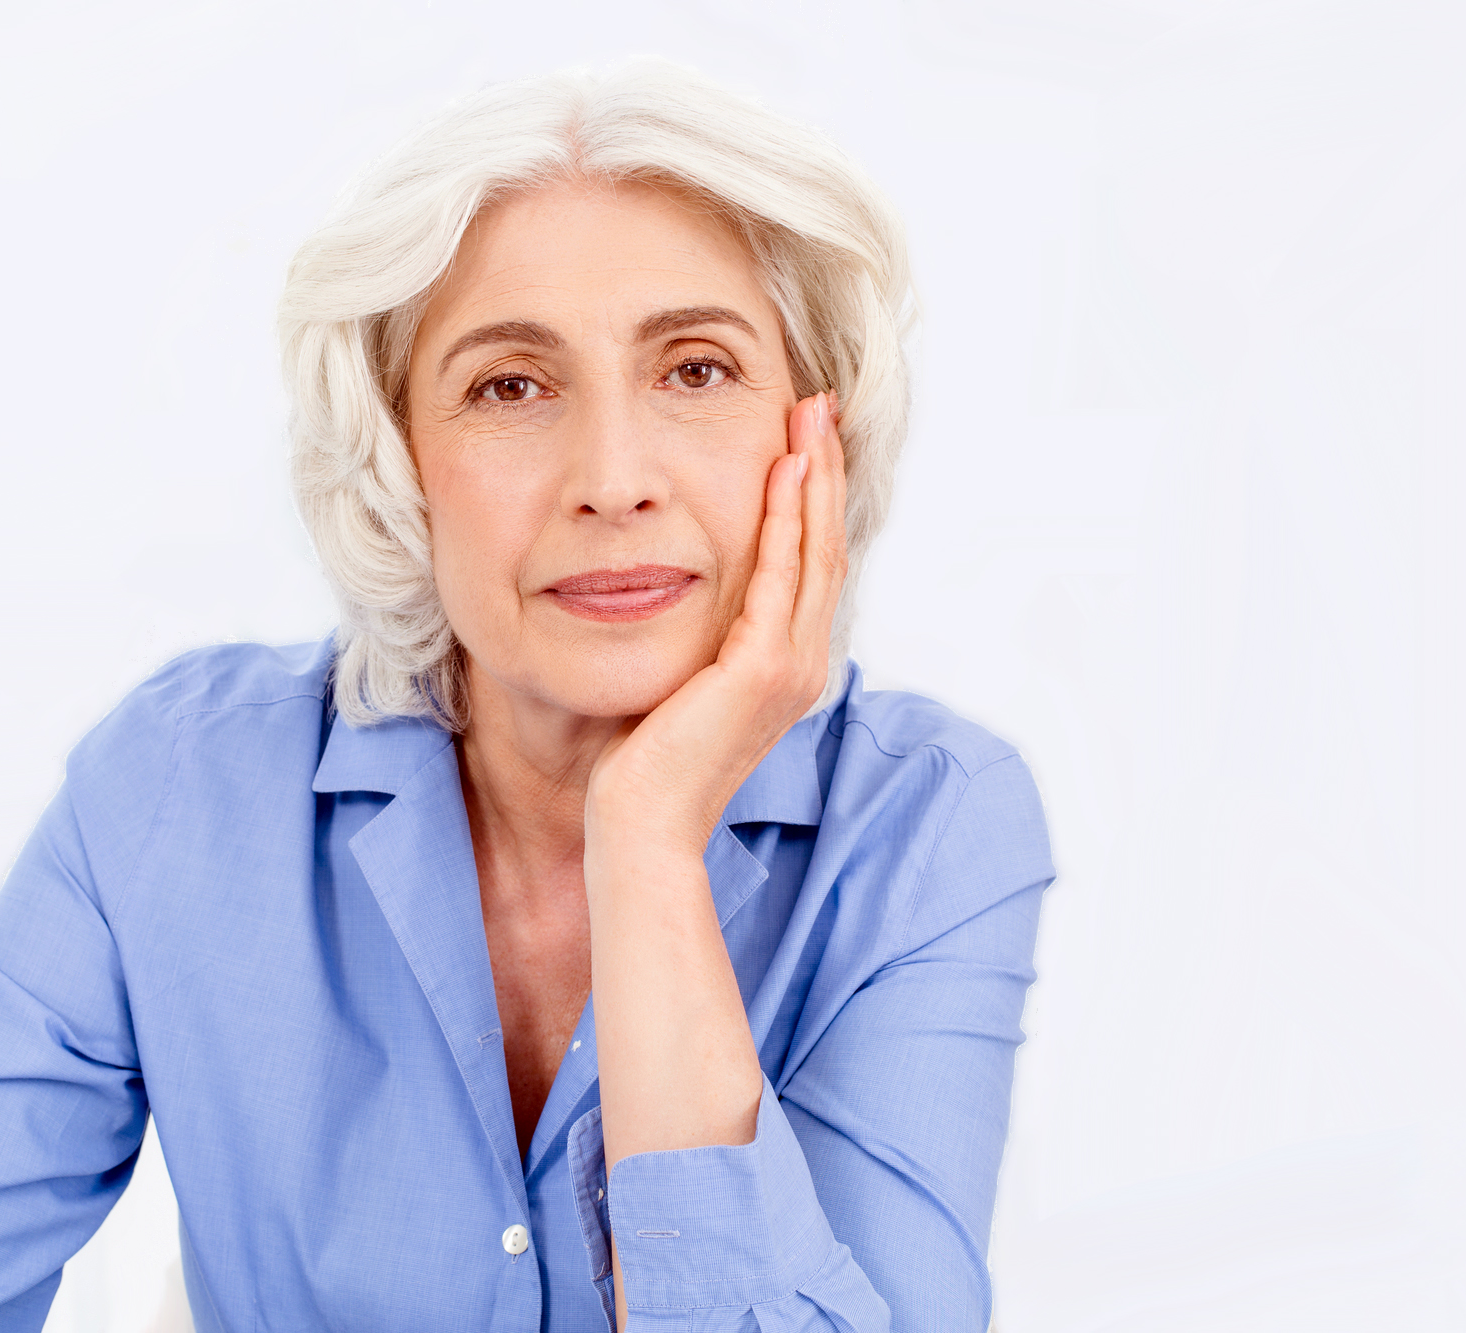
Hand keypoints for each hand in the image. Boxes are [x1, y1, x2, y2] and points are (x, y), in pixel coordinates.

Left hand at [585, 390, 847, 862]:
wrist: (639, 824)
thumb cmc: (644, 765)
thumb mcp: (679, 684)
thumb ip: (696, 641)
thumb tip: (673, 596)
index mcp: (786, 668)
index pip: (810, 565)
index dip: (812, 498)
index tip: (803, 439)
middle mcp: (803, 665)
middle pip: (826, 545)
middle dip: (823, 470)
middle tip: (818, 405)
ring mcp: (790, 668)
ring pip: (815, 550)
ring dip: (814, 477)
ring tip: (809, 417)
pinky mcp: (764, 670)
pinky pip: (782, 575)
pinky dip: (786, 517)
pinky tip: (781, 470)